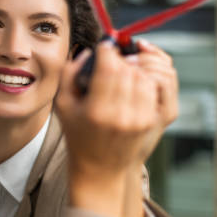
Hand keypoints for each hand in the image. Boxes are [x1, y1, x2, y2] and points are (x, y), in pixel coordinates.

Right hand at [55, 40, 176, 216]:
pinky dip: (144, 80)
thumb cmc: (77, 135)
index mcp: (96, 110)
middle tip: (111, 59)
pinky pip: (152, 88)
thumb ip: (69, 74)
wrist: (99, 168)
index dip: (107, 51)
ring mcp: (138, 119)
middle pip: (127, 70)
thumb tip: (89, 53)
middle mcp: (120, 115)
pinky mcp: (149, 121)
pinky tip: (132, 82)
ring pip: (143, 77)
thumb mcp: (63, 105)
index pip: (108, 68)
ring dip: (133, 68)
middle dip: (119, 59)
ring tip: (122, 70)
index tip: (104, 47)